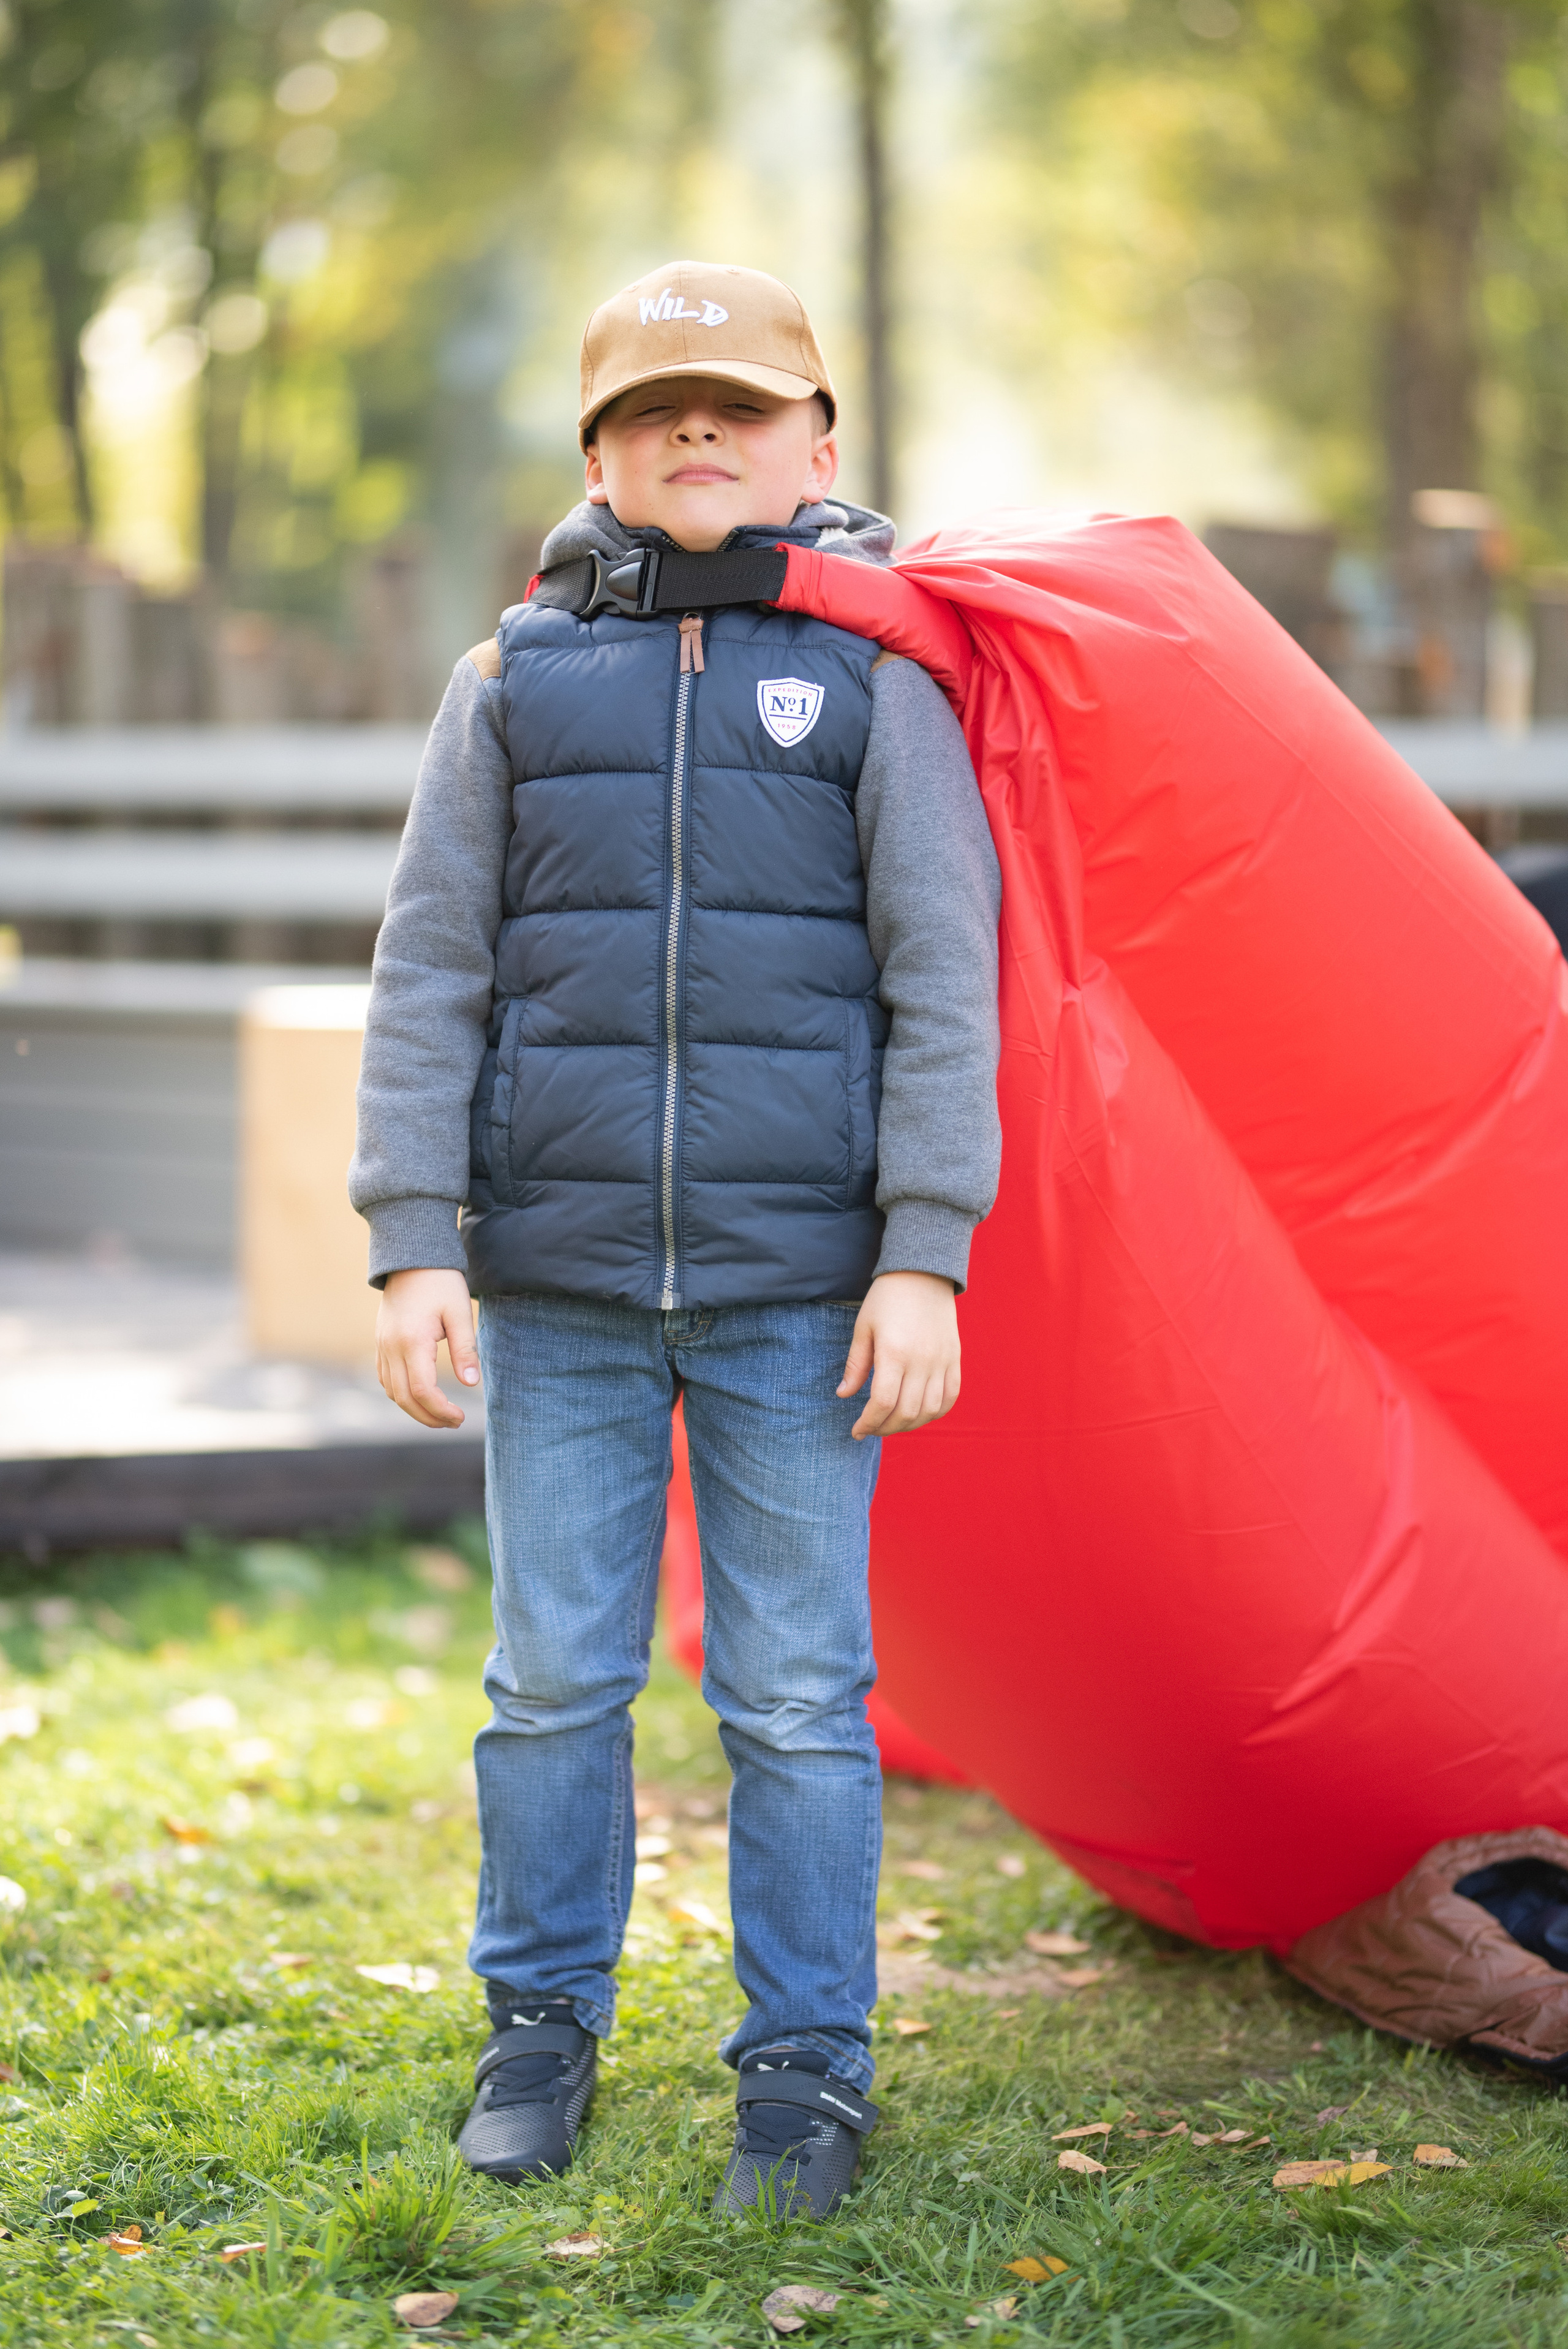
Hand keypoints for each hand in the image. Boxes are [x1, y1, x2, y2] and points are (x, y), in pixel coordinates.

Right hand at [376, 1268, 480, 1428]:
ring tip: (440, 1414)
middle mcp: (391, 1347)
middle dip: (429, 1417)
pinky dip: (400, 1394)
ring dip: (414, 1409)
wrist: (411, 1257)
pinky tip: (420, 1396)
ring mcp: (381, 1345)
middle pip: (404, 1398)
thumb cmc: (441, 1282)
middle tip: (454, 1422)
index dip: (441, 1411)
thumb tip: (471, 1384)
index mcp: (412, 1341)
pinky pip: (385, 1378)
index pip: (422, 1391)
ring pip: (391, 1391)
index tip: (461, 1417)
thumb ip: (465, 1350)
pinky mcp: (380, 1342)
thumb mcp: (459, 1313)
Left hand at [837, 1270, 960, 1440]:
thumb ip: (856, 1365)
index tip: (857, 1430)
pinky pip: (951, 1397)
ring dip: (910, 1424)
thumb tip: (843, 1395)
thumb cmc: (887, 1298)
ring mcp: (942, 1361)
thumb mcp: (864, 1328)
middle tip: (871, 1428)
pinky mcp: (955, 1358)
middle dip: (885, 1428)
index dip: (869, 1423)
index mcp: (894, 1353)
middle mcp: (922, 1361)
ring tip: (892, 1423)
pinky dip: (935, 1412)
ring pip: (930, 1410)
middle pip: (907, 1413)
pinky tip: (919, 1413)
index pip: (883, 1403)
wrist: (923, 1272)